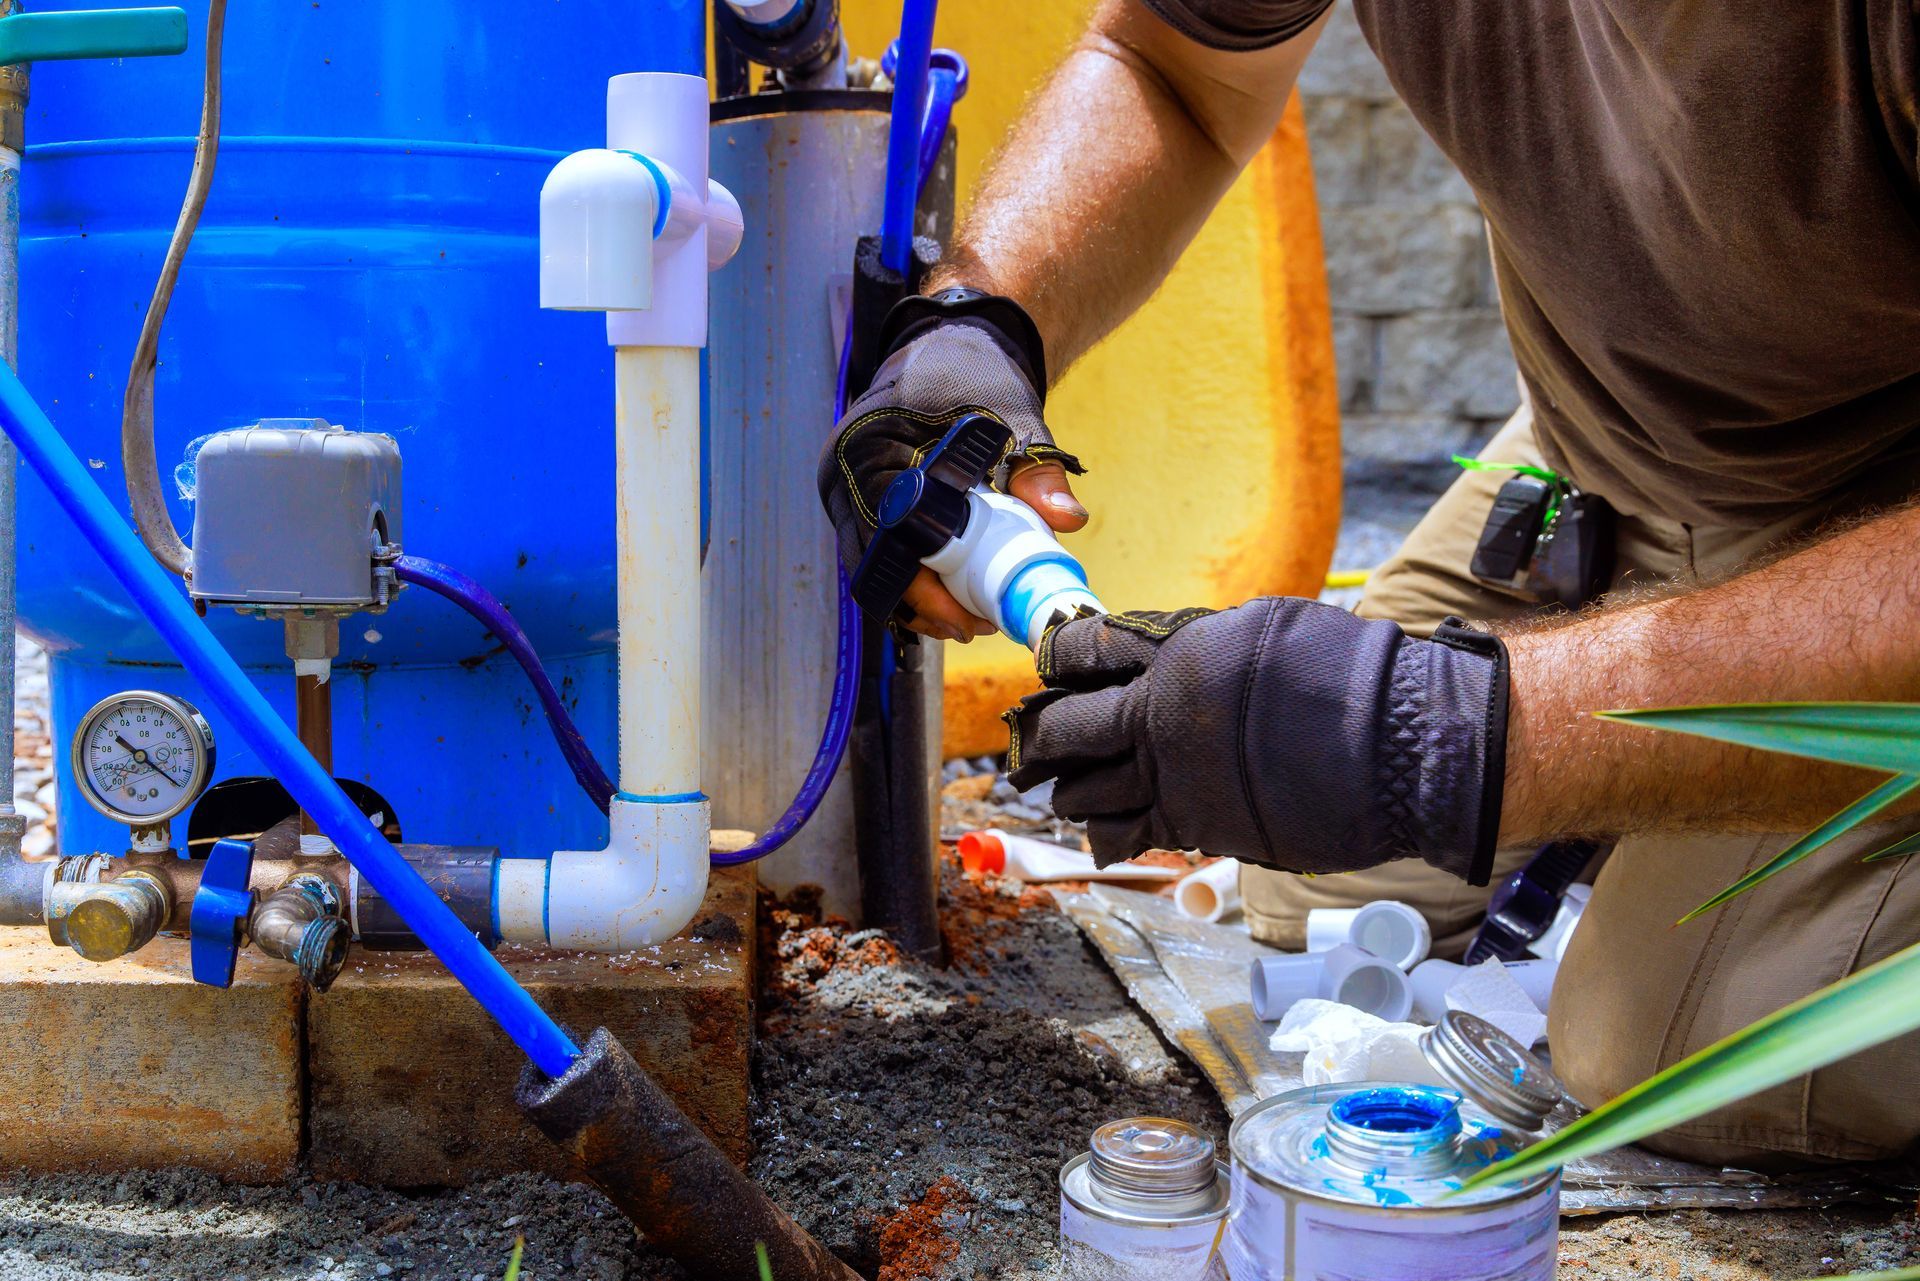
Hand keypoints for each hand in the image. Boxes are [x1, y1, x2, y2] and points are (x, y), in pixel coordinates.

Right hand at [816, 289, 1086, 640]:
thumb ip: (1039, 469)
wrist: (950, 342)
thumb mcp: (1013, 417)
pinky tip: (951, 596)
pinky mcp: (859, 500)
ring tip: (968, 617)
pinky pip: (876, 552)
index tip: (965, 615)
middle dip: (921, 604)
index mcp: (868, 449)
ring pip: (871, 566)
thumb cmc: (975, 373)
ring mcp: (846, 489)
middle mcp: (843, 473)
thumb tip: (1068, 520)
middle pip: (871, 564)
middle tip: (973, 627)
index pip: (885, 539)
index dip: (922, 587)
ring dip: (915, 597)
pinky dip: (910, 577)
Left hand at [1003, 601, 1510, 879]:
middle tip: (1031, 738)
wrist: (1399, 745)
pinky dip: (1104, 831)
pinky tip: (1100, 828)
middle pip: (1064, 728)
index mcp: (1174, 653)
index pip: (1079, 652)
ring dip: (1067, 788)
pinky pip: (1125, 834)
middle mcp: (1160, 717)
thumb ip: (1196, 644)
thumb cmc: (1346, 675)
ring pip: (1083, 791)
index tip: (1052, 668)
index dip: (1057, 660)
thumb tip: (1158, 657)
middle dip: (1039, 734)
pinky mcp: (1196, 828)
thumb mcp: (1261, 628)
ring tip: (1060, 786)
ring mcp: (1174, 778)